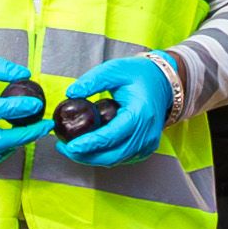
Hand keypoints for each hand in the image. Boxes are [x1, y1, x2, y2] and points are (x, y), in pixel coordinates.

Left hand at [45, 56, 177, 168]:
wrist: (164, 83)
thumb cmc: (140, 75)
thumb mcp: (115, 69)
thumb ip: (93, 80)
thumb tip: (71, 93)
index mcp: (140, 114)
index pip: (112, 136)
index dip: (89, 144)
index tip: (69, 145)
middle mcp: (146, 134)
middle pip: (112, 155)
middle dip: (85, 156)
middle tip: (63, 147)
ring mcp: (147, 144)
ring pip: (115, 160)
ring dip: (92, 158)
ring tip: (72, 148)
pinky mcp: (145, 149)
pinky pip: (121, 157)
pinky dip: (104, 155)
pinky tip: (89, 147)